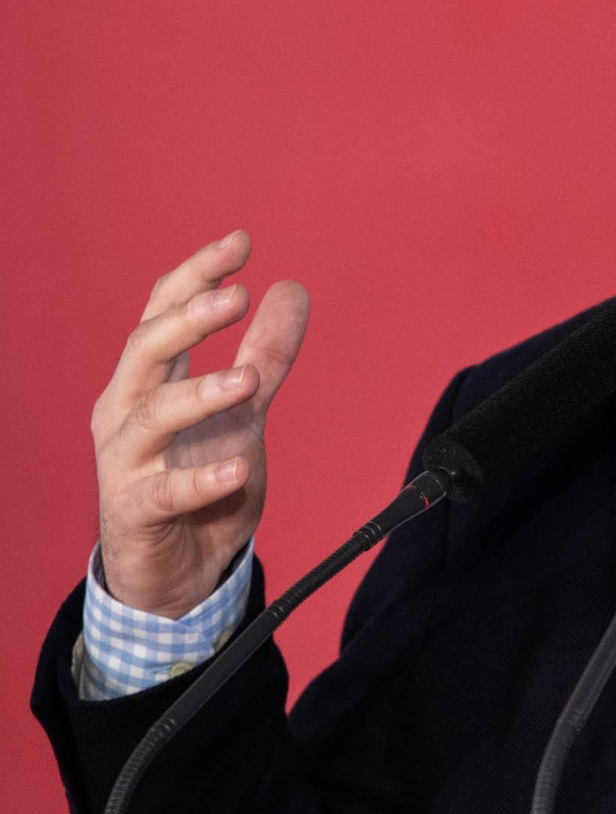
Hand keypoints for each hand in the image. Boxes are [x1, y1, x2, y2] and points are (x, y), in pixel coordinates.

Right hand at [91, 231, 309, 617]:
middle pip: (145, 349)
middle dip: (188, 318)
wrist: (175, 571)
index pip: (162, 310)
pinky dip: (201, 479)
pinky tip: (238, 467)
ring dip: (199, 393)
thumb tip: (292, 288)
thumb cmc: (199, 481)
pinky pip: (166, 493)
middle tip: (237, 295)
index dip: (197, 273)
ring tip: (247, 380)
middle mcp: (126, 411)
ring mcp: (125, 463)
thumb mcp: (242, 412)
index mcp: (148, 379)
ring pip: (150, 416)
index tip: (241, 242)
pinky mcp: (136, 512)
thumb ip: (267, 354)